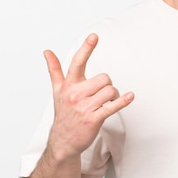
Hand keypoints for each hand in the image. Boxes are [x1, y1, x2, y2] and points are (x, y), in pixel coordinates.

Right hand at [44, 33, 133, 160]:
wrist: (63, 141)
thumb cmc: (64, 113)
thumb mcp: (57, 90)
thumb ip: (54, 69)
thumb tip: (47, 51)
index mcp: (68, 85)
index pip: (77, 62)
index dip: (86, 48)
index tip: (94, 36)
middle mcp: (75, 94)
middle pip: (104, 78)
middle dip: (107, 85)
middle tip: (101, 94)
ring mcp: (84, 107)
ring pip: (110, 90)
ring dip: (112, 96)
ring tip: (104, 103)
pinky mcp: (94, 119)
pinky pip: (112, 106)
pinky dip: (123, 101)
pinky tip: (130, 96)